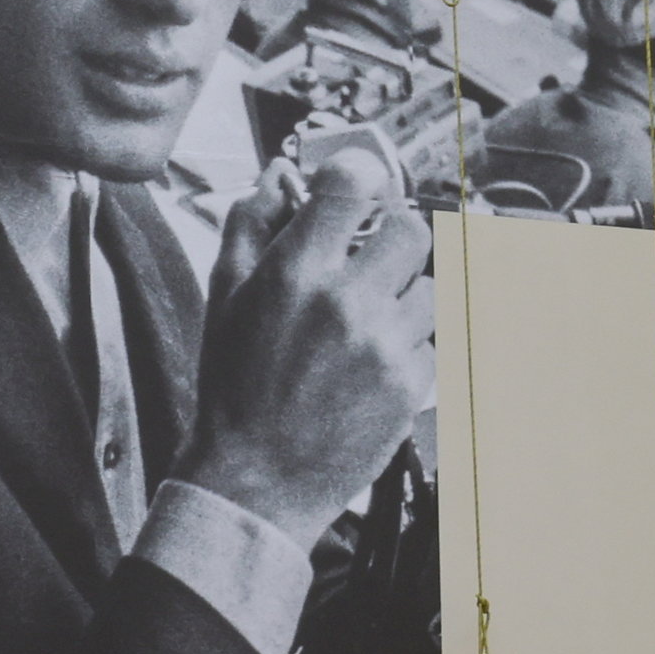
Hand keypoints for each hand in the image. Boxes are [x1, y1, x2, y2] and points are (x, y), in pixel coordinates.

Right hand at [180, 145, 438, 539]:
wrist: (256, 478)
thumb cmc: (234, 385)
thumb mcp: (223, 293)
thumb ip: (250, 222)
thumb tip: (281, 175)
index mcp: (296, 273)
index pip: (353, 184)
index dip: (359, 175)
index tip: (356, 186)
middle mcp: (346, 303)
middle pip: (411, 229)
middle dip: (392, 236)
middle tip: (369, 258)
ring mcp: (385, 346)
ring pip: (429, 286)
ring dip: (402, 295)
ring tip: (366, 323)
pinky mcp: (411, 386)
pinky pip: (431, 339)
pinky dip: (408, 344)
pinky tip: (372, 362)